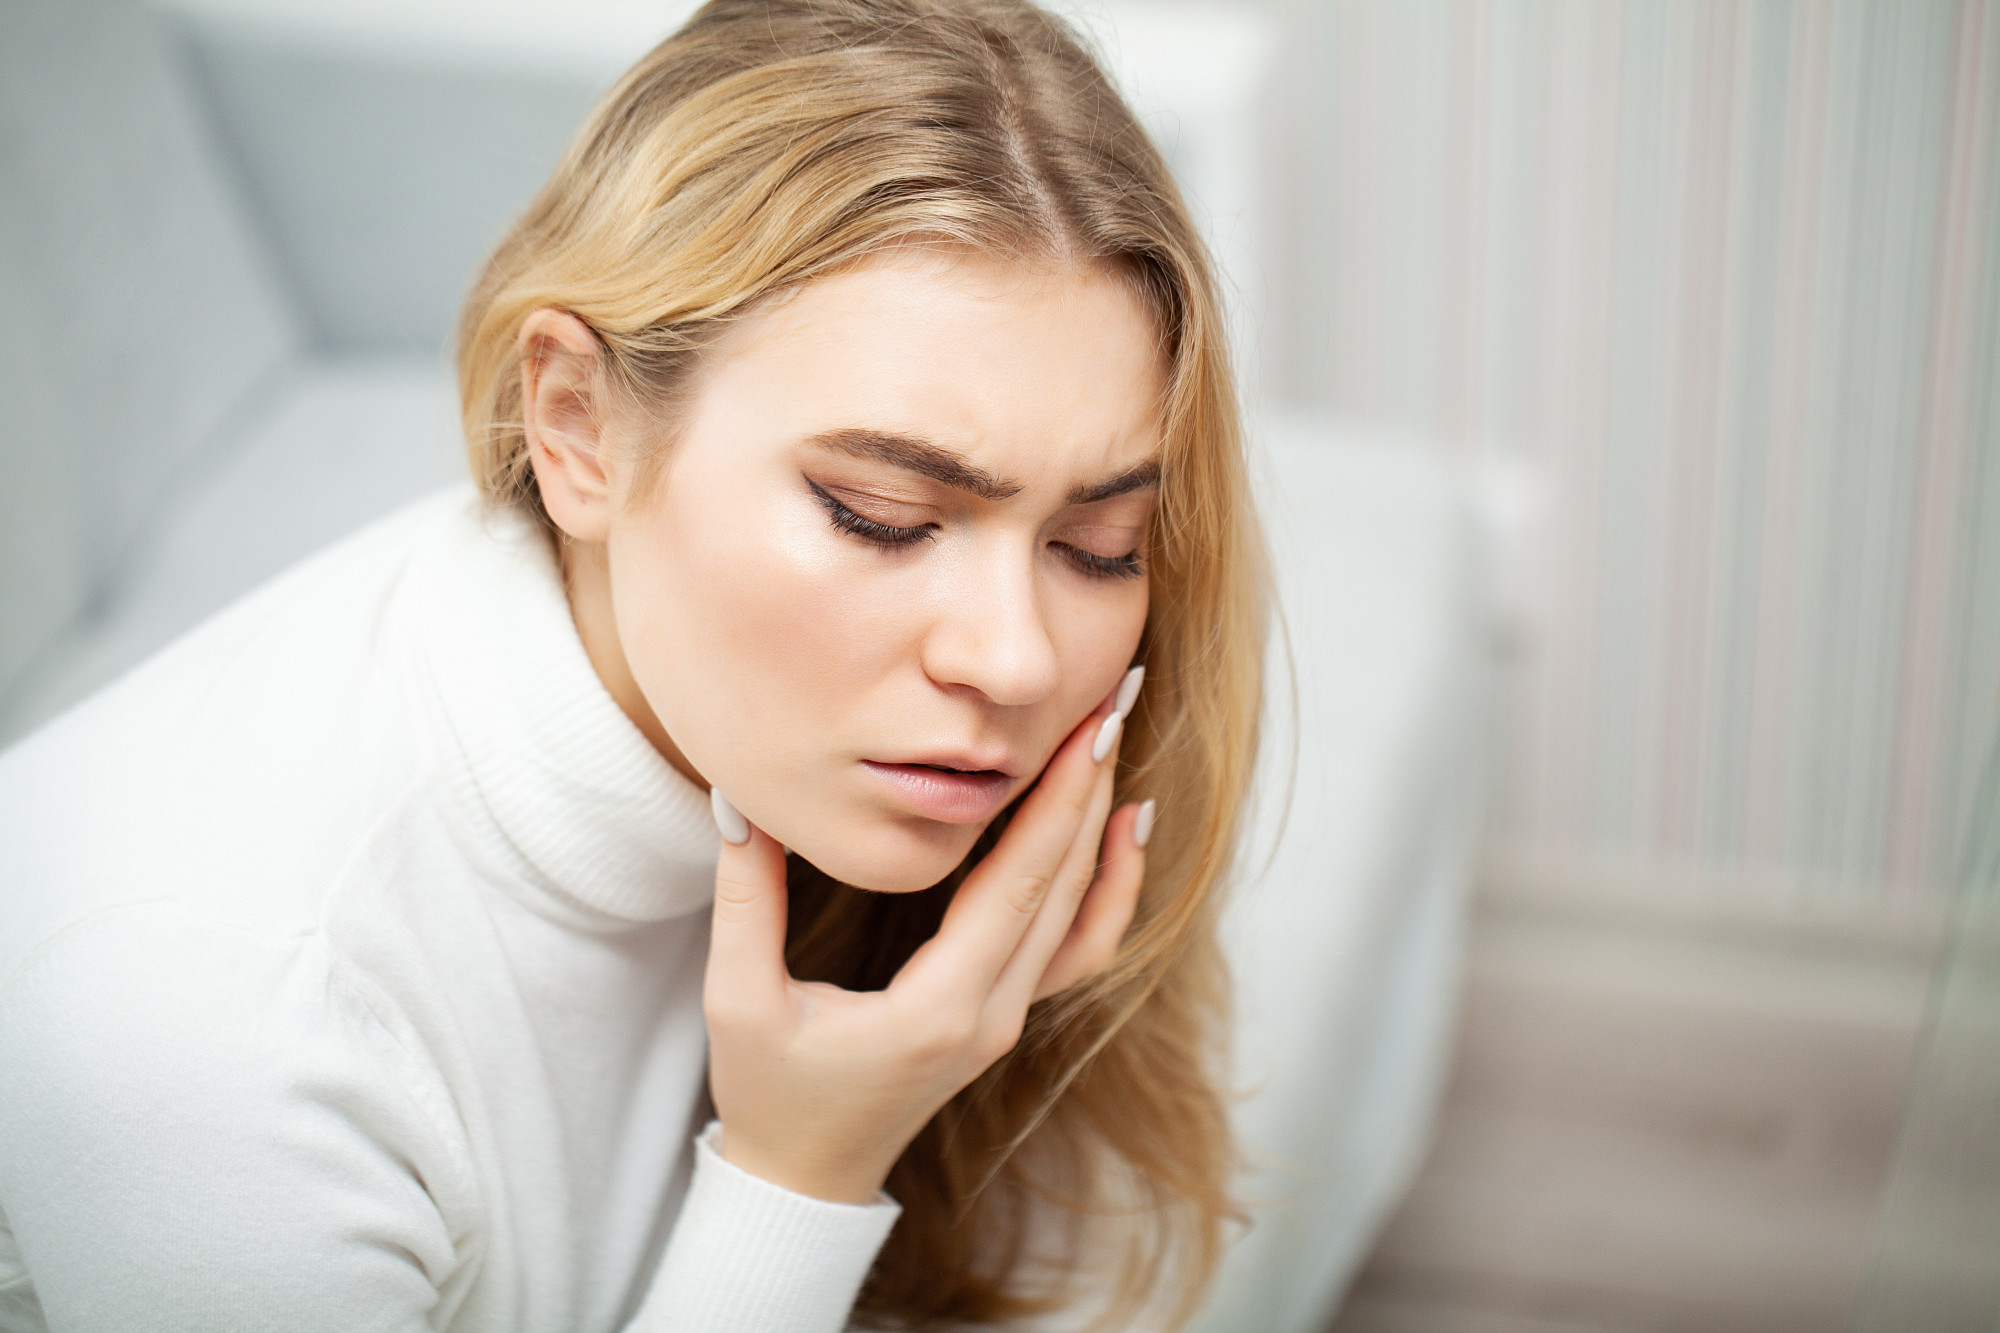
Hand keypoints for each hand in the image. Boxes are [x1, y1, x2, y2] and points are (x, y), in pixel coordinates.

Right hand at [701, 690, 1150, 1204]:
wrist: (803, 1178)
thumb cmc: (770, 1094)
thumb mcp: (738, 999)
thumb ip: (744, 898)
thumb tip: (736, 800)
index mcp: (936, 1008)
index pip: (1018, 886)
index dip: (1057, 800)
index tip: (1084, 726)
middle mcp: (990, 1014)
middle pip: (1063, 886)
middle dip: (1091, 786)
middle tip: (1114, 699)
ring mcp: (1005, 1019)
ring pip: (1080, 914)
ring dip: (1101, 827)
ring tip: (1115, 747)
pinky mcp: (1002, 1017)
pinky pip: (1077, 948)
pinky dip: (1107, 889)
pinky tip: (1120, 830)